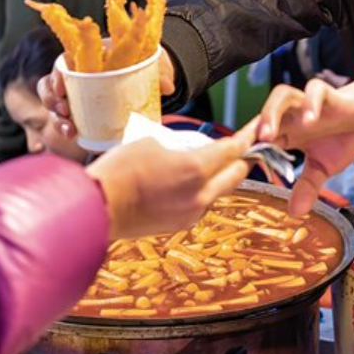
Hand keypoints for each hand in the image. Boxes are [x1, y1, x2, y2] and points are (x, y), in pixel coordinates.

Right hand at [38, 49, 176, 143]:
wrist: (148, 77)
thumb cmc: (143, 62)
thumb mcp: (152, 60)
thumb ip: (159, 70)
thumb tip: (168, 86)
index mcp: (87, 57)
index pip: (62, 63)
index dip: (56, 74)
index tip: (61, 87)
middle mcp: (76, 76)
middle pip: (50, 85)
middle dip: (51, 100)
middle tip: (64, 110)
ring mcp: (76, 95)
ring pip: (54, 106)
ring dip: (57, 118)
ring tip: (69, 129)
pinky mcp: (80, 113)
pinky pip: (64, 120)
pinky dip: (65, 128)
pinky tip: (73, 135)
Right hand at [87, 122, 255, 238]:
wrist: (97, 208)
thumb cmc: (118, 170)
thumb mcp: (150, 143)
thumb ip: (176, 146)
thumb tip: (182, 154)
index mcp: (196, 169)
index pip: (232, 150)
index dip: (246, 136)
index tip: (256, 128)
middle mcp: (201, 195)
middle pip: (236, 174)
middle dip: (240, 158)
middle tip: (240, 145)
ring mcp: (191, 214)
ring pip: (218, 191)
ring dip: (218, 177)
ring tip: (205, 162)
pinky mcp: (178, 225)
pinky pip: (200, 204)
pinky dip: (199, 191)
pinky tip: (183, 182)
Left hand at [256, 60, 353, 215]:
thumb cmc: (341, 136)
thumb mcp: (323, 168)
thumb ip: (307, 187)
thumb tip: (295, 213)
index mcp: (287, 133)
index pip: (259, 137)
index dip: (245, 148)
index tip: (233, 166)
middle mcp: (293, 116)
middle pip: (263, 115)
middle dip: (252, 131)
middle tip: (247, 150)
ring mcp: (307, 103)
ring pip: (281, 96)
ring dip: (273, 113)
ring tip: (271, 135)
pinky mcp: (327, 94)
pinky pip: (315, 91)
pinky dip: (310, 103)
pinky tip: (310, 119)